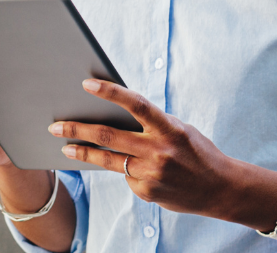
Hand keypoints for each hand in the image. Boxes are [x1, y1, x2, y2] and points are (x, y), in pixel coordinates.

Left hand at [49, 79, 258, 219]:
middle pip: (110, 136)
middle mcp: (159, 151)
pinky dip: (124, 169)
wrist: (221, 189)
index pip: (137, 105)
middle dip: (78, 129)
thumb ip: (152, 124)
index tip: (87, 84)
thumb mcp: (180, 130)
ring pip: (108, 161)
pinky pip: (126, 176)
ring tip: (65, 147)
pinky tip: (130, 168)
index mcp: (170, 129)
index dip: (111, 93)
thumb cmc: (197, 152)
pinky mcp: (147, 192)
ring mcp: (152, 174)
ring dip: (83, 153)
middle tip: (55, 125)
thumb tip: (115, 114)